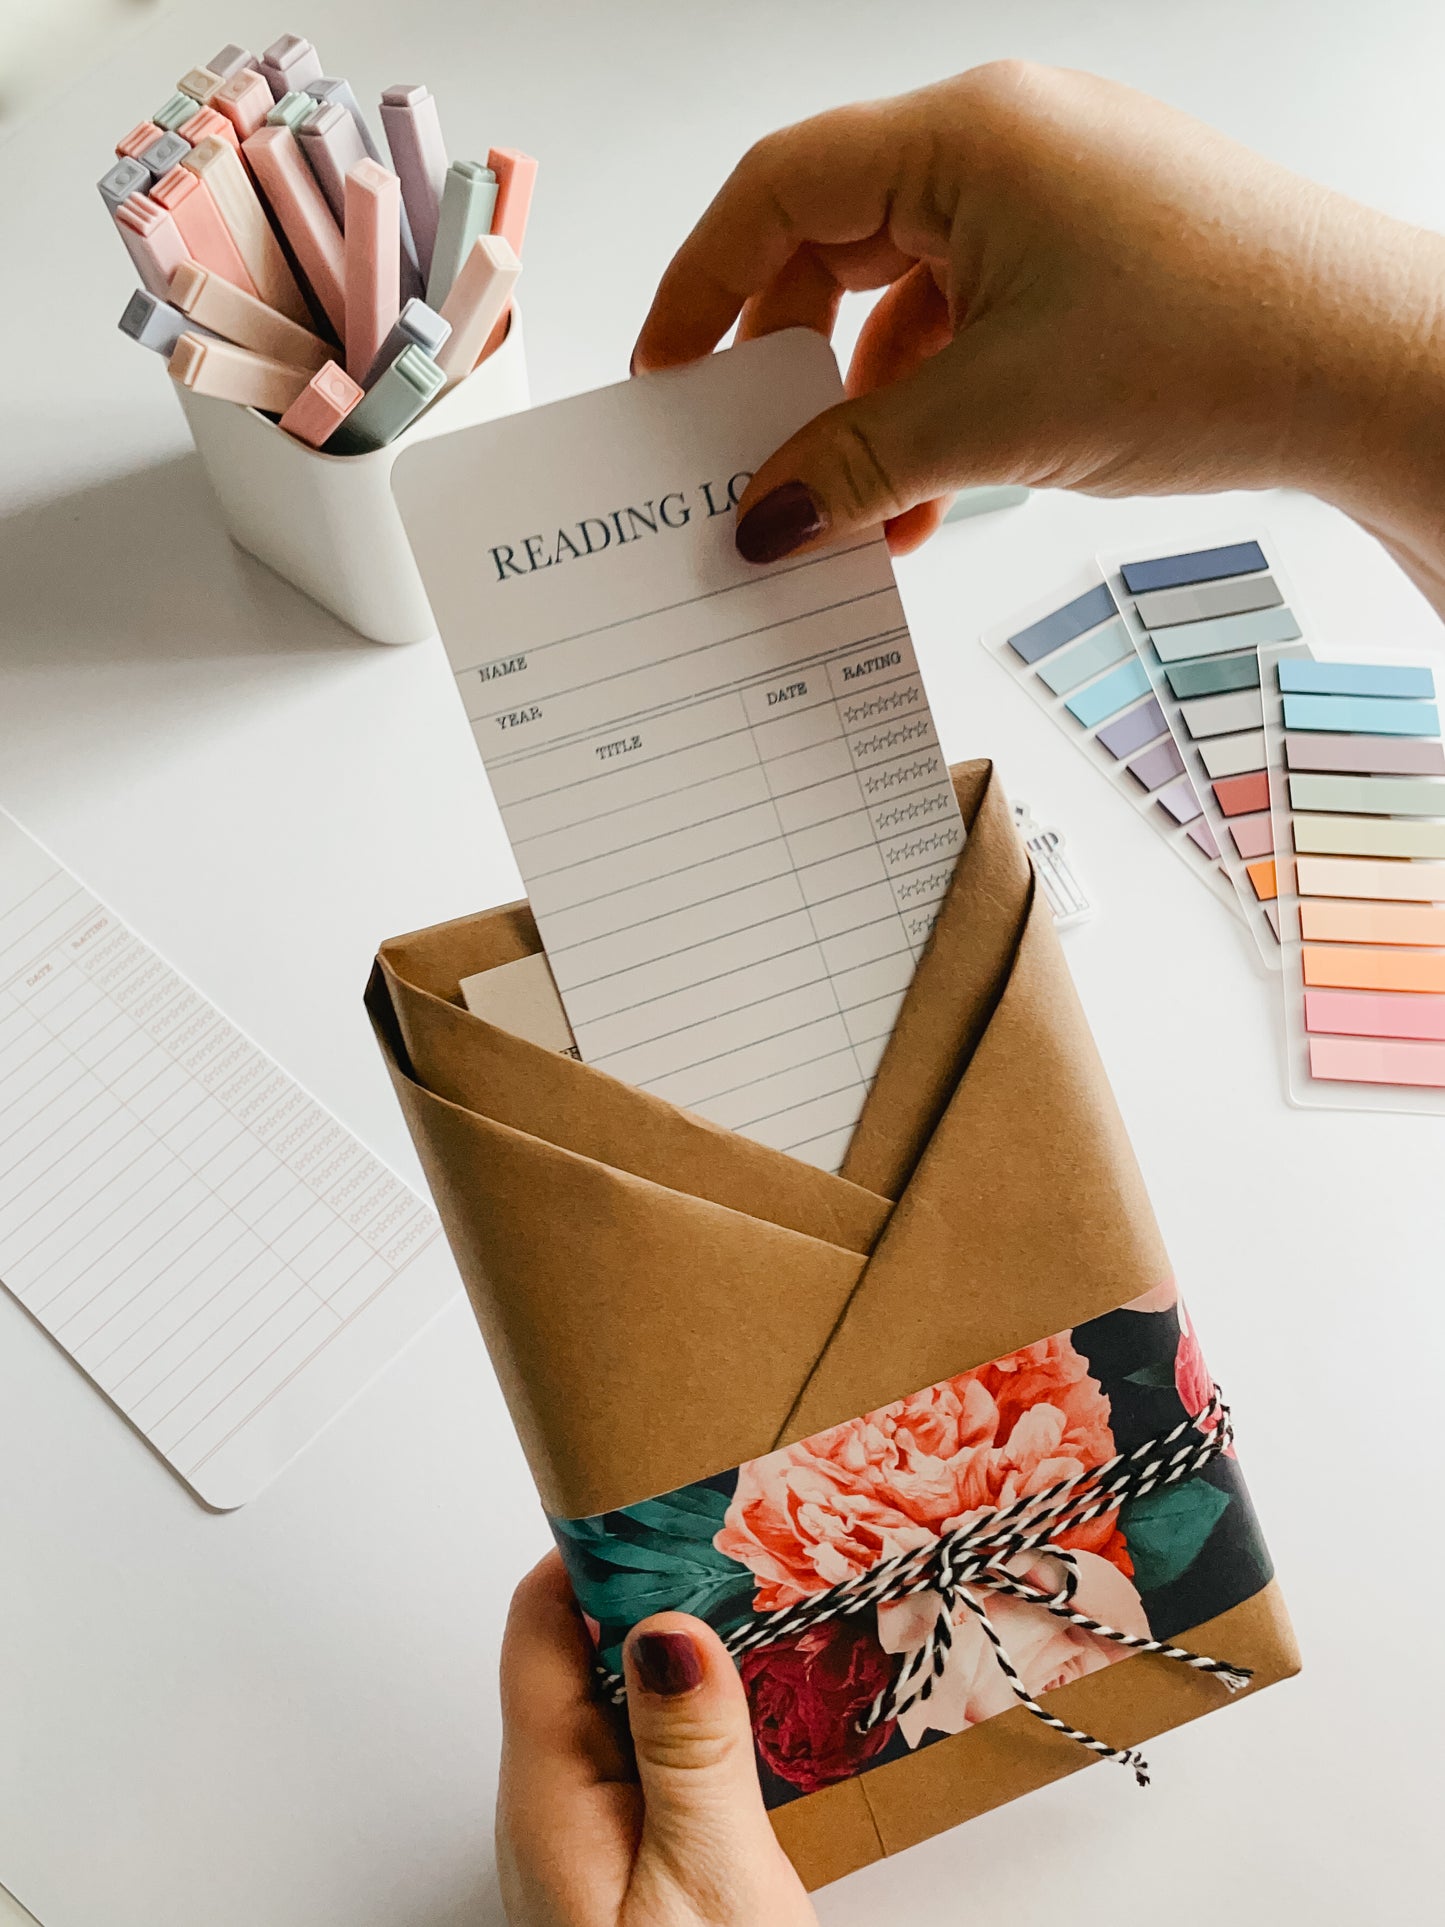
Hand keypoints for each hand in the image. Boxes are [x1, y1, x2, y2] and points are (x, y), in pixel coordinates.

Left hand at [496, 1553, 817, 1926]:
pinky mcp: (634, 1862)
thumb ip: (690, 1752)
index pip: (543, 1621)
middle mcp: (556, 1806)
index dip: (599, 1550)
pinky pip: (656, 1757)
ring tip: (773, 1614)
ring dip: (693, 1658)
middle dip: (662, 1593)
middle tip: (749, 1551)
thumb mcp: (706, 1878)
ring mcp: (593, 1836)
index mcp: (550, 1792)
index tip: (674, 1506)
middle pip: (588, 1654)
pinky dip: (705, 1718)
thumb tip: (674, 1628)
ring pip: (630, 1705)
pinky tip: (764, 1712)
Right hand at [632, 63, 1444, 600]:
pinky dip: (934, 411)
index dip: (701, 289)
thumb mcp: (994, 418)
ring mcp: (1051, 200)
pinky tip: (923, 501)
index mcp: (964, 135)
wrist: (1375, 370)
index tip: (664, 384)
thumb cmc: (1217, 345)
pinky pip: (970, 327)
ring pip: (902, 300)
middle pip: (832, 243)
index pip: (777, 190)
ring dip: (865, 413)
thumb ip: (852, 465)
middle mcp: (1002, 146)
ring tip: (853, 516)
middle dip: (785, 368)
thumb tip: (759, 520)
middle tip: (747, 460)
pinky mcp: (1089, 258)